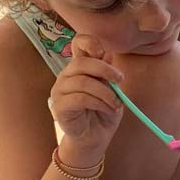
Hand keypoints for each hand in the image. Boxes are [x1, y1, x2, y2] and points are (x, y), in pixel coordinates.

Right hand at [49, 35, 123, 162]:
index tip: (103, 53)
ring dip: (105, 92)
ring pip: (83, 82)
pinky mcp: (59, 106)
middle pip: (81, 62)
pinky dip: (99, 103)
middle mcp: (67, 76)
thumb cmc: (104, 111)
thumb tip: (108, 53)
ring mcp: (60, 91)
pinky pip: (80, 98)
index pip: (78, 44)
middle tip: (120, 80)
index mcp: (80, 67)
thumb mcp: (112, 89)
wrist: (96, 136)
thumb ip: (108, 73)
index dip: (89, 42)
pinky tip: (107, 109)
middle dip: (105, 70)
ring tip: (115, 103)